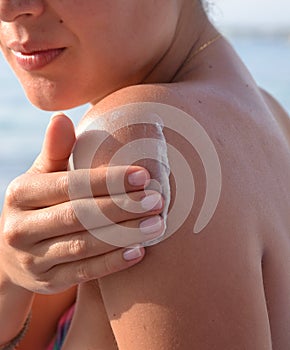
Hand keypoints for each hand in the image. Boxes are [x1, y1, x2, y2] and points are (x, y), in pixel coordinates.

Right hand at [0, 114, 163, 293]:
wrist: (14, 253)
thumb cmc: (39, 205)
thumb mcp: (42, 177)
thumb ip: (55, 151)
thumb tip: (61, 117)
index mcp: (21, 193)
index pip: (69, 185)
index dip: (107, 180)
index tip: (144, 175)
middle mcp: (20, 227)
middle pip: (79, 215)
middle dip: (122, 207)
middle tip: (157, 201)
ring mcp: (32, 259)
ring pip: (84, 246)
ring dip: (124, 235)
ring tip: (157, 225)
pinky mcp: (46, 282)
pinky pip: (84, 272)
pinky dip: (113, 262)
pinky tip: (139, 251)